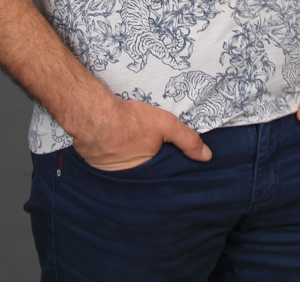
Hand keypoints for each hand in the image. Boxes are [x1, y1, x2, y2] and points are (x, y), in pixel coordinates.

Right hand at [72, 96, 211, 170]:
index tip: (173, 169)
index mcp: (148, 177)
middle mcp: (129, 183)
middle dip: (152, 174)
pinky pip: (112, 169)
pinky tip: (119, 149)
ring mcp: (112, 178)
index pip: (164, 183)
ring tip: (137, 153)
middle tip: (155, 160)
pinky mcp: (98, 169)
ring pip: (129, 175)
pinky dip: (117, 161)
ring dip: (133, 167)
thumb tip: (207, 157)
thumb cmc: (129, 121)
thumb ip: (187, 140)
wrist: (93, 116)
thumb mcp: (165, 125)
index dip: (169, 176)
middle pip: (146, 180)